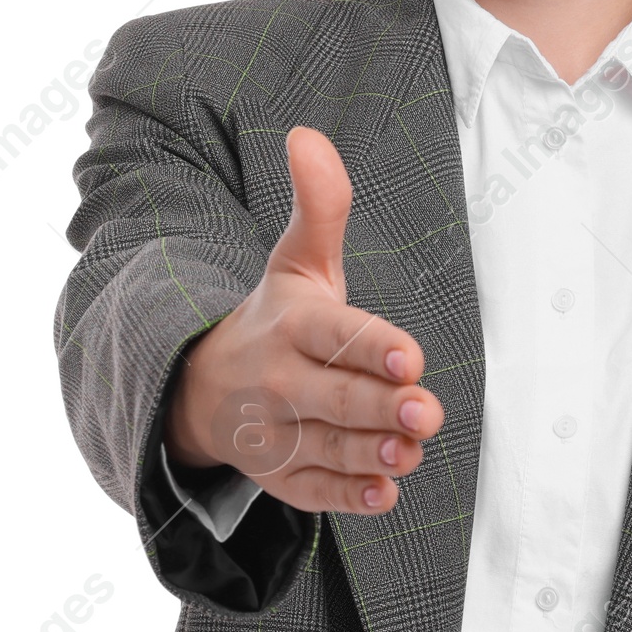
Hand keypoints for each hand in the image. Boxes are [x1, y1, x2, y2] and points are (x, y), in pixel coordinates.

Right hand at [163, 125, 442, 515]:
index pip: (335, 335)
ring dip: (373, 453)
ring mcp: (279, 434)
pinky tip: (385, 495)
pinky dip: (349, 497)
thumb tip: (308, 134)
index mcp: (292, 326)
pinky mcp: (282, 475)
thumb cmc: (278, 318)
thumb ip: (320, 206)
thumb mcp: (297, 261)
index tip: (410, 357)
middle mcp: (281, 382)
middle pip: (337, 398)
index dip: (372, 347)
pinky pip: (315, 492)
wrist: (204, 387)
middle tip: (427, 411)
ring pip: (331, 448)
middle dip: (382, 406)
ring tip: (410, 452)